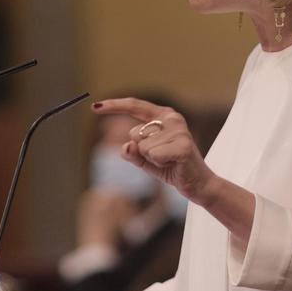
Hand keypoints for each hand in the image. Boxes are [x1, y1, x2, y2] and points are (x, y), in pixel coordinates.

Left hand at [91, 98, 216, 205]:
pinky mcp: (182, 145)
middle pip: (134, 133)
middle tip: (162, 158)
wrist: (197, 184)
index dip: (115, 106)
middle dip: (141, 151)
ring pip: (142, 147)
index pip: (135, 106)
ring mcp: (178, 131)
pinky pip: (152, 155)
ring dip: (151, 160)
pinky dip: (158, 164)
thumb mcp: (144, 159)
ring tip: (169, 162)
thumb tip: (127, 145)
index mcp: (163, 116)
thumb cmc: (171, 168)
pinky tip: (173, 165)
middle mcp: (172, 118)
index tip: (94, 107)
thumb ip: (131, 151)